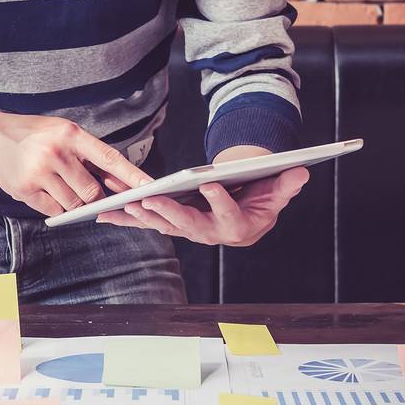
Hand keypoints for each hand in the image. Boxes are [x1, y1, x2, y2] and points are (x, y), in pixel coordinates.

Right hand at [0, 113, 151, 216]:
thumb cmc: (35, 134)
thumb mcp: (64, 133)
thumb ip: (89, 155)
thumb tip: (118, 183)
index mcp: (72, 135)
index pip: (110, 159)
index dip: (132, 175)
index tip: (151, 188)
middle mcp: (56, 153)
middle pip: (92, 192)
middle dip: (96, 199)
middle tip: (93, 196)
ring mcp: (40, 172)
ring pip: (74, 205)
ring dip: (75, 204)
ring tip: (63, 188)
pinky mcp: (25, 189)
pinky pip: (54, 210)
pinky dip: (57, 208)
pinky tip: (47, 191)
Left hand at [96, 145, 308, 246]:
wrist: (247, 219)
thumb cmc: (260, 202)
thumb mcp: (277, 193)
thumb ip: (287, 185)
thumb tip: (301, 172)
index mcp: (237, 227)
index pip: (228, 213)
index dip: (220, 200)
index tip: (210, 184)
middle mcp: (209, 233)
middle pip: (187, 224)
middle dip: (167, 212)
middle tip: (149, 200)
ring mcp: (188, 230)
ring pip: (162, 224)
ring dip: (142, 215)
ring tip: (123, 203)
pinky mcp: (171, 224)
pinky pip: (147, 223)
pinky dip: (126, 219)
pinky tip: (104, 215)